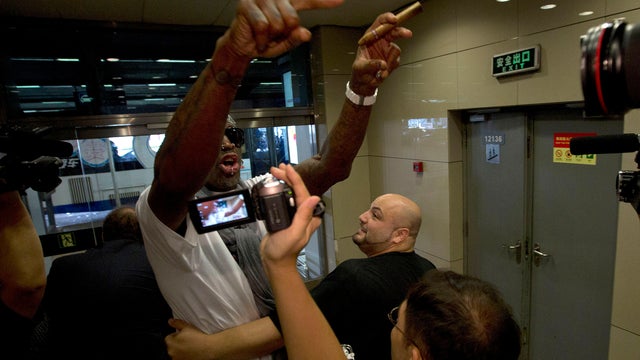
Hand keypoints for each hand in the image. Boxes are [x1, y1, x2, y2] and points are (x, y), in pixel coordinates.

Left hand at [165, 318, 211, 359]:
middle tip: (187, 340)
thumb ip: (177, 323)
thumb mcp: (187, 327)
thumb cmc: (198, 338)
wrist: (208, 348)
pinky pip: (181, 358)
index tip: (183, 335)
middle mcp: (172, 352)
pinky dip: (185, 356)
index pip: (168, 338)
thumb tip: (170, 321)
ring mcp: (177, 359)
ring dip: (180, 350)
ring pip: (176, 353)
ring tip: (190, 346)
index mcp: (171, 343)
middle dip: (177, 343)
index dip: (176, 335)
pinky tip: (192, 352)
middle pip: (172, 346)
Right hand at [220, 0, 343, 58]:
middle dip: (284, 33)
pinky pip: (264, 26)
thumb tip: (305, 33)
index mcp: (287, 3)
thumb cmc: (262, 42)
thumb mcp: (284, 44)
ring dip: (271, 37)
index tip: (340, 0)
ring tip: (264, 37)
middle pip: (292, 18)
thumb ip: (295, 38)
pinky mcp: (247, 5)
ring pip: (278, 23)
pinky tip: (258, 38)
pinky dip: (262, 38)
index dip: (324, 1)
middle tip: (273, 37)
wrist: (240, 47)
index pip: (308, 0)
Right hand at [260, 164, 321, 270]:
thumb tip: (315, 198)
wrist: (274, 261)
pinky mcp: (285, 216)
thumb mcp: (295, 234)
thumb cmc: (284, 251)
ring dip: (283, 181)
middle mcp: (303, 214)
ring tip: (275, 171)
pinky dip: (278, 189)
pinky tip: (273, 184)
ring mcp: (294, 214)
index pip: (303, 193)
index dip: (295, 179)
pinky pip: (283, 199)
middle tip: (276, 168)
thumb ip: (304, 217)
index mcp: (308, 216)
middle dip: (288, 177)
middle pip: (296, 190)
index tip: (288, 168)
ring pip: (290, 193)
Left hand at [349, 12, 412, 94]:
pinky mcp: (392, 59)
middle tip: (408, 34)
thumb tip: (383, 64)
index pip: (380, 23)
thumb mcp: (360, 68)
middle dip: (401, 32)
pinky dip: (390, 69)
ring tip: (380, 71)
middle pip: (393, 31)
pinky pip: (396, 62)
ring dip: (390, 61)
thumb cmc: (359, 72)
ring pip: (396, 50)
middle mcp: (380, 41)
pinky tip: (382, 74)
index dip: (387, 19)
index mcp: (370, 37)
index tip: (394, 20)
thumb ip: (371, 65)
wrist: (364, 84)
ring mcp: (387, 50)